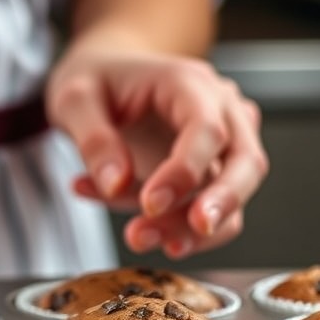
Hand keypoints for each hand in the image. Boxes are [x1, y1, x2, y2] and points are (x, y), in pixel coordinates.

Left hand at [45, 44, 267, 258]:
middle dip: (217, 207)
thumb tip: (115, 184)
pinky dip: (174, 225)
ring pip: (231, 194)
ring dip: (190, 228)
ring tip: (137, 238)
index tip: (149, 204)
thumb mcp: (73, 99)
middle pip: (245, 162)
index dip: (184, 172)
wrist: (102, 76)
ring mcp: (221, 142)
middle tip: (176, 242)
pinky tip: (129, 223)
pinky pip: (205, 208)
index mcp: (188, 82)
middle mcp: (219, 109)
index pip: (207, 129)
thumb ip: (93, 140)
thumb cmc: (94, 81)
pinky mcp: (210, 172)